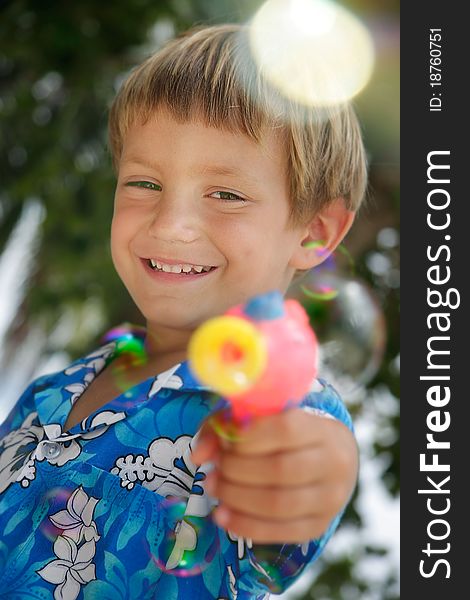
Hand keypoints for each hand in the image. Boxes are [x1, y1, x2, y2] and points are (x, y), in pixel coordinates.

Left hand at [191, 408, 358, 543]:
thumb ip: (228, 426)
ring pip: (279, 504)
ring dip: (236, 499)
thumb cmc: (289, 433)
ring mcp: (330, 498)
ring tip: (213, 489)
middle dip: (235, 471)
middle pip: (279, 470)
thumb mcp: (263, 419)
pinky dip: (245, 525)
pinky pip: (281, 532)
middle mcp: (332, 463)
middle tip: (212, 470)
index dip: (247, 437)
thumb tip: (199, 456)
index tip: (225, 441)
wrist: (335, 458)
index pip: (285, 429)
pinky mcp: (320, 525)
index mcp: (321, 428)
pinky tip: (223, 516)